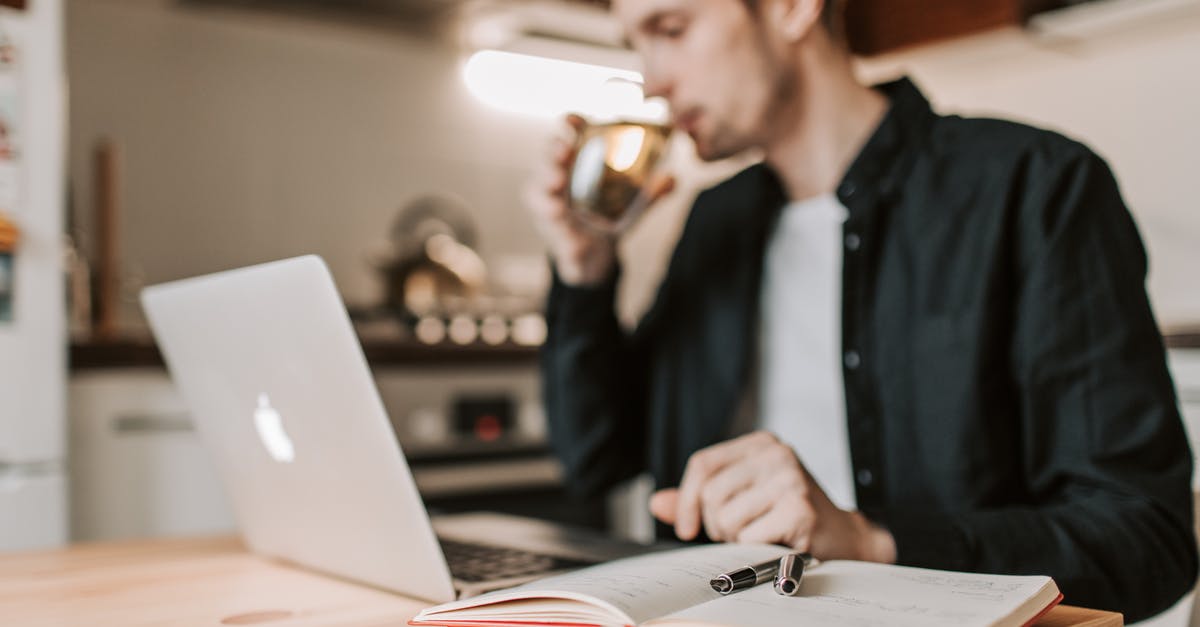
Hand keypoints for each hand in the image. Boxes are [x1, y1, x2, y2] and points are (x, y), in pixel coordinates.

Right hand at [524, 114, 674, 286]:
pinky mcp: (548, 223)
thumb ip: (651, 192)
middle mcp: (558, 175)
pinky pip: (544, 217)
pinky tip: (557, 213)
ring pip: (538, 186)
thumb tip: (672, 179)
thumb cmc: (608, 215)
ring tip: (556, 182)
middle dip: (553, 151)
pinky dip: (550, 214)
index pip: (568, 133)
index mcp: (577, 161)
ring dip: (546, 181)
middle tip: (564, 151)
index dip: (569, 123)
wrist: (596, 253)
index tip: (575, 120)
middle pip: (548, 155)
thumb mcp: (633, 203)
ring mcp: (549, 200)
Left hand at [649, 431, 896, 562]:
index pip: (703, 464)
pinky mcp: (798, 508)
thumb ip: (699, 498)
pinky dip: (756, 548)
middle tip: (742, 531)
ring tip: (762, 533)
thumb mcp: (742, 498)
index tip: (687, 528)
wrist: (843, 537)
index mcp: (760, 444)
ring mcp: (789, 479)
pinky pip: (747, 537)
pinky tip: (777, 541)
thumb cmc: (788, 516)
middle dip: (717, 524)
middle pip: (711, 494)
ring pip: (726, 518)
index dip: (686, 499)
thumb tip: (657, 503)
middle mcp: (775, 454)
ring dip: (736, 538)